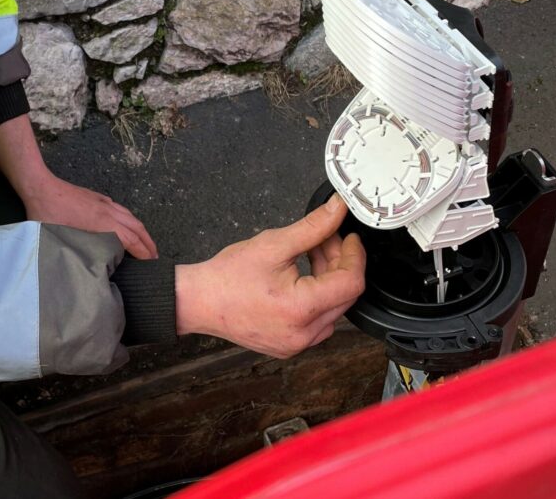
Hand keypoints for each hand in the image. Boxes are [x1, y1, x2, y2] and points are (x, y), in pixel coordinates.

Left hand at [21, 172, 158, 260]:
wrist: (40, 186)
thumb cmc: (47, 214)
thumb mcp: (61, 239)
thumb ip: (75, 254)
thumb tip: (84, 272)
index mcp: (102, 222)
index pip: (130, 239)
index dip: (143, 252)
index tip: (151, 263)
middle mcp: (108, 210)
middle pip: (136, 227)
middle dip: (148, 242)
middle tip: (155, 257)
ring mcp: (103, 202)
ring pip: (130, 216)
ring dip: (141, 231)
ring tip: (146, 243)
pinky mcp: (97, 197)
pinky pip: (121, 210)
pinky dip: (130, 220)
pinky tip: (126, 225)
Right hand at [174, 194, 364, 358]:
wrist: (200, 301)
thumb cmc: (228, 276)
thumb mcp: (273, 244)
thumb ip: (312, 227)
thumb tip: (337, 210)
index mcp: (301, 309)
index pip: (351, 283)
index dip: (355, 255)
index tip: (350, 237)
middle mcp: (304, 334)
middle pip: (345, 296)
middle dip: (341, 262)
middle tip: (326, 238)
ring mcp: (298, 344)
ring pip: (334, 309)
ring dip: (330, 279)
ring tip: (311, 253)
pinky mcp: (291, 345)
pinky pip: (319, 321)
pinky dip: (318, 296)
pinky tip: (302, 275)